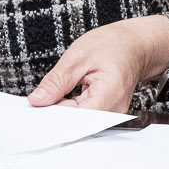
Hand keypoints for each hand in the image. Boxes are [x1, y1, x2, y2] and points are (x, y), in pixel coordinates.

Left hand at [28, 16, 168, 111]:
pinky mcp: (106, 111)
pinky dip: (68, 108)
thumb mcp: (76, 57)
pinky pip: (83, 116)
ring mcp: (111, 113)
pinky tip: (59, 99)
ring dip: (60, 111)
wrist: (133, 45)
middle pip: (77, 123)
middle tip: (35, 102)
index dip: (53, 118)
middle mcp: (113, 110)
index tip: (34, 112)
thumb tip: (37, 100)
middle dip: (53, 114)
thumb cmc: (112, 46)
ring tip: (49, 96)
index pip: (77, 120)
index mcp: (108, 95)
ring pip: (78, 121)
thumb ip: (56, 82)